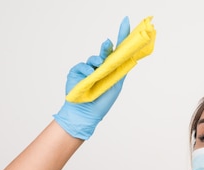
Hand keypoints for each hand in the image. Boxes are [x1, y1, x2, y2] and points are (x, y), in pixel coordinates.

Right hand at [53, 17, 130, 139]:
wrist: (86, 114)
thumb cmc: (102, 101)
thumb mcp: (116, 84)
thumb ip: (120, 69)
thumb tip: (126, 55)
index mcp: (112, 70)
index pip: (118, 51)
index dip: (123, 36)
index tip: (126, 22)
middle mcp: (100, 67)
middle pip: (106, 51)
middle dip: (108, 46)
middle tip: (109, 42)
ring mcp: (88, 69)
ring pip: (94, 58)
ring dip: (97, 61)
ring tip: (99, 68)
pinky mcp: (76, 72)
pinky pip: (83, 65)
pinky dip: (87, 70)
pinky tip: (90, 76)